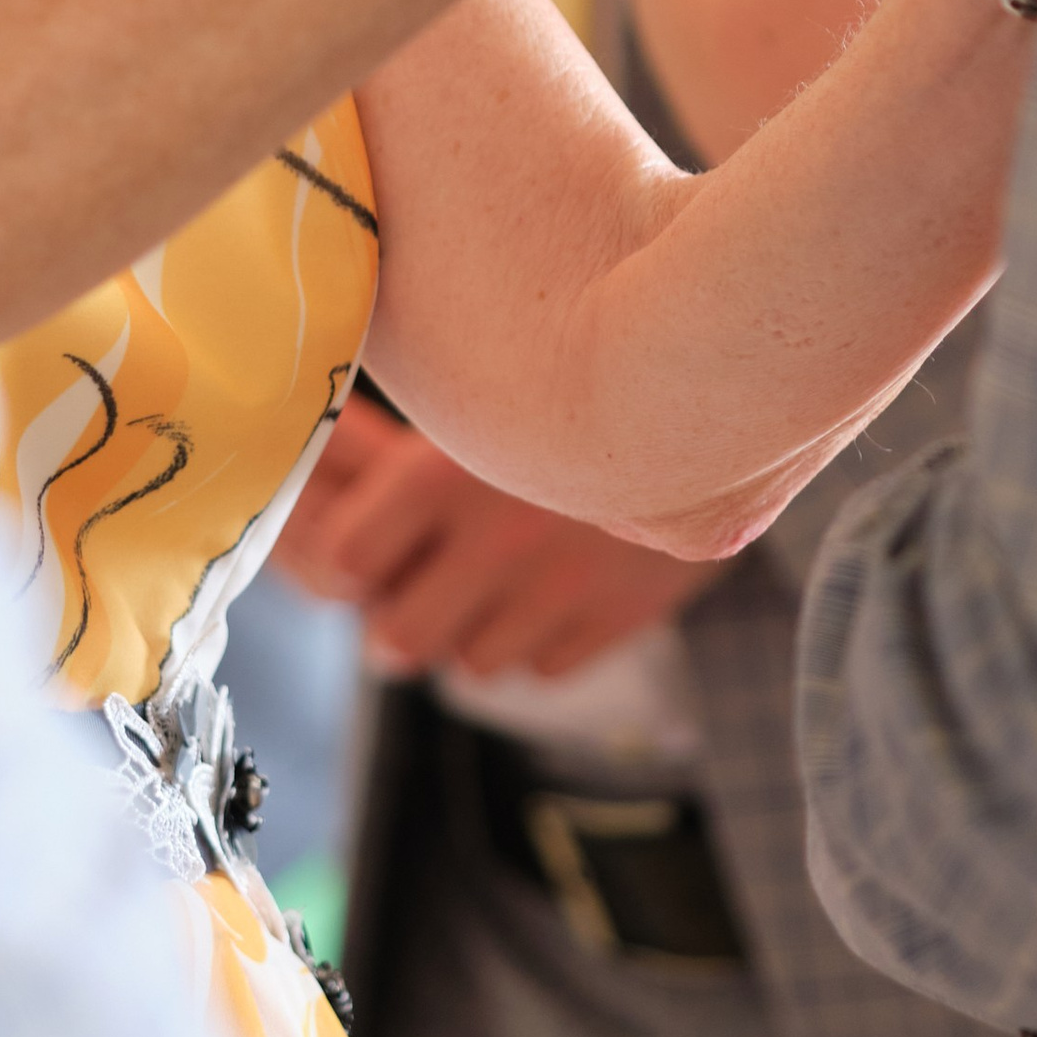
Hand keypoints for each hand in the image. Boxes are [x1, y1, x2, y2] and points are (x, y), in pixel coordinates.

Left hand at [275, 397, 704, 678]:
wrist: (715, 379)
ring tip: (493, 575)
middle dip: (400, 617)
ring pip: (471, 663)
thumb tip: (322, 495)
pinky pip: (545, 667)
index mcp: (446, 469)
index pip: (345, 561)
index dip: (348, 559)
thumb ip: (395, 440)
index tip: (366, 542)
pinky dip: (539, 638)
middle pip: (398, 640)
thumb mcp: (477, 381)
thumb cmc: (573, 369)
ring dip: (471, 630)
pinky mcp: (622, 612)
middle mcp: (498, 536)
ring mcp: (563, 583)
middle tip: (418, 581)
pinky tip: (552, 583)